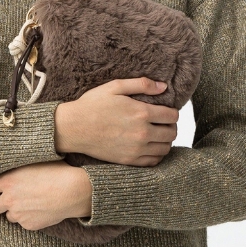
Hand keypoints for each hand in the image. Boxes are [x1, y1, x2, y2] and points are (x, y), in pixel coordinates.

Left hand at [0, 161, 92, 230]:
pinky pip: (24, 222)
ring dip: (14, 210)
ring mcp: (19, 214)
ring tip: (30, 202)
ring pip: (9, 216)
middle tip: (7, 198)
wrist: (73, 191)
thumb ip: (15, 169)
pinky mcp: (29, 225)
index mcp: (7, 181)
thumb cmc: (56, 171)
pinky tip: (40, 209)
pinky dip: (28, 217)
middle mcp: (9, 199)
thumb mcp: (31, 163)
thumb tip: (5, 170)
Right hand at [53, 77, 178, 165]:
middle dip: (171, 126)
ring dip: (165, 141)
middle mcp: (142, 133)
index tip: (166, 112)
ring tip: (157, 135)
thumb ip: (141, 84)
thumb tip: (163, 87)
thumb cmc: (92, 105)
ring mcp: (136, 149)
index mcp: (141, 113)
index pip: (172, 116)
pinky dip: (156, 155)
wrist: (73, 128)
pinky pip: (153, 161)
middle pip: (172, 133)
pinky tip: (150, 147)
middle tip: (163, 123)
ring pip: (165, 148)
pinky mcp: (128, 161)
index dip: (172, 112)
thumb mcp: (115, 87)